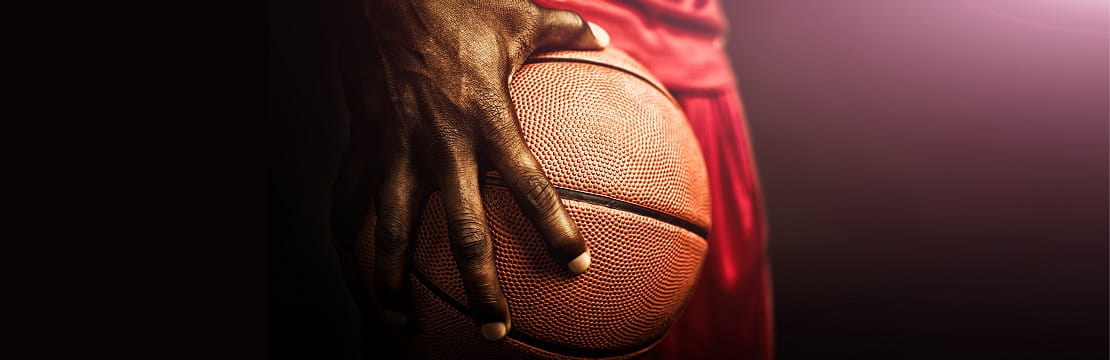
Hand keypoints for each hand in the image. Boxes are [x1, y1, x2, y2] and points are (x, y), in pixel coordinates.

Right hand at [332, 0, 609, 341]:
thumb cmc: (454, 5)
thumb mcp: (517, 16)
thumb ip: (562, 32)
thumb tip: (601, 37)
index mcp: (490, 122)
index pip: (531, 187)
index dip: (555, 230)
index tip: (575, 267)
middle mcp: (443, 147)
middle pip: (463, 234)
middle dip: (481, 287)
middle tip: (495, 329)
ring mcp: (396, 152)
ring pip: (392, 234)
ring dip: (395, 286)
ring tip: (405, 325)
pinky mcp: (360, 146)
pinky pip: (346, 202)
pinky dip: (347, 240)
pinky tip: (353, 271)